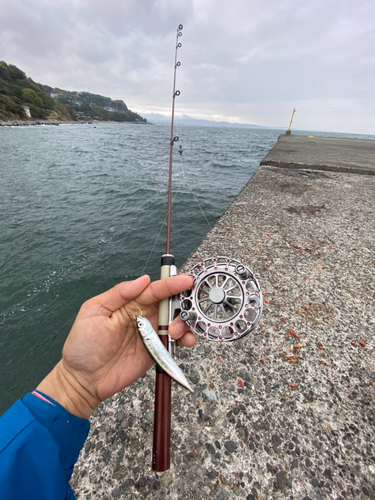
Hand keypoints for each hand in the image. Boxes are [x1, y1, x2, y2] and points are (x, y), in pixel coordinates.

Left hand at [37, 274, 194, 418]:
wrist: (83, 380)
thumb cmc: (82, 345)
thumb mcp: (94, 311)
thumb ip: (118, 294)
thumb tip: (143, 280)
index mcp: (129, 303)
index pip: (153, 290)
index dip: (169, 285)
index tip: (184, 281)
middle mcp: (143, 316)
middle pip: (169, 304)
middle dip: (181, 303)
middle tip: (183, 310)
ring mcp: (151, 334)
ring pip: (176, 321)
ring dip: (184, 323)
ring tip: (176, 331)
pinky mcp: (156, 351)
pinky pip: (175, 342)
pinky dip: (185, 339)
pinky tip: (184, 341)